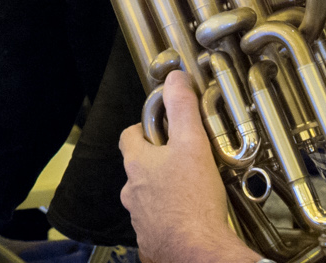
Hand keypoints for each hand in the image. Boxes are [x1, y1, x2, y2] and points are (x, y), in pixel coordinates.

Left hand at [119, 71, 261, 262]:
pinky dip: (170, 219)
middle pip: (139, 168)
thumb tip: (175, 79)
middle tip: (184, 162)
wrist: (196, 253)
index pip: (129, 136)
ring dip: (164, 192)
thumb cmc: (193, 203)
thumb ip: (182, 109)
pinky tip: (190, 219)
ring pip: (148, 197)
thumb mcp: (192, 145)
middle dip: (158, 163)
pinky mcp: (152, 239)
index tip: (162, 129)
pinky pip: (158, 224)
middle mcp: (132, 191)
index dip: (145, 130)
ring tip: (191, 192)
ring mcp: (140, 217)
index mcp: (137, 165)